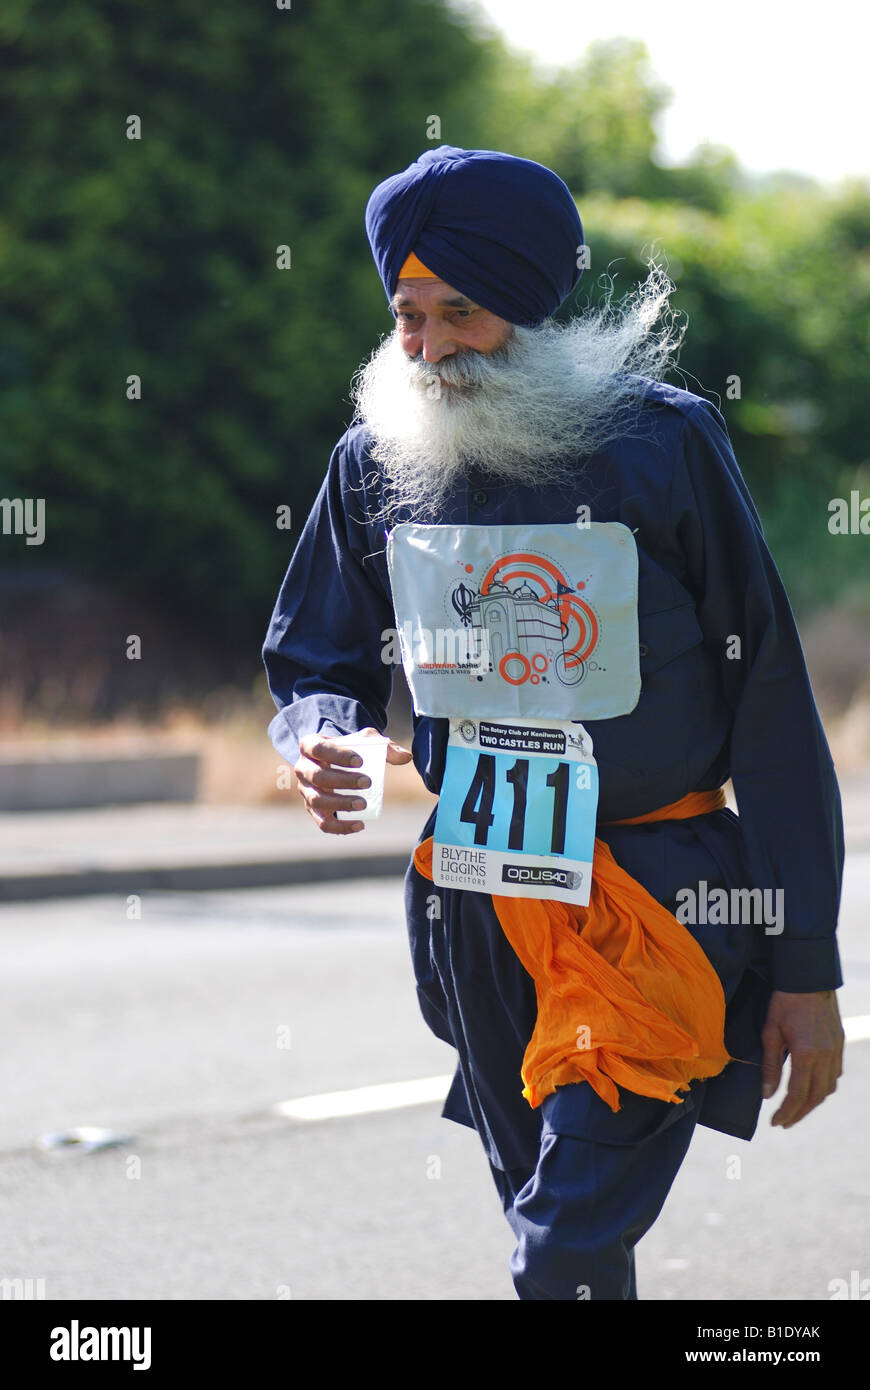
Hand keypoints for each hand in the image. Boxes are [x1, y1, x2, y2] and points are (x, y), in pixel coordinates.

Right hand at [294, 727, 412, 833]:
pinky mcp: (314, 810)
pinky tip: (360, 825)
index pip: (319, 748)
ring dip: (340, 804)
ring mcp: (306, 791)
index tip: (360, 761)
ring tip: (363, 803)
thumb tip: (405, 757)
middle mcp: (303, 768)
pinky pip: (323, 823)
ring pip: (317, 801)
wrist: (337, 763)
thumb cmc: (351, 750)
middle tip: (367, 782)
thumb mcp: (366, 741)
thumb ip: (386, 747)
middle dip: (342, 781)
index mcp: (310, 745)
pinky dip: (340, 827)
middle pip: (317, 776)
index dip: (337, 755)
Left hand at [760, 989, 843, 1127]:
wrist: (809, 978)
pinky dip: (824, 1087)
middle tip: (784, 1122)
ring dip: (813, 1102)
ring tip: (796, 1109)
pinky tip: (812, 1088)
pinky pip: (835, 1074)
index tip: (775, 1122)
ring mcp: (836, 1050)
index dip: (786, 1112)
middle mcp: (825, 1056)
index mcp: (806, 1054)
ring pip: (828, 1088)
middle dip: (800, 1113)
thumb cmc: (784, 1002)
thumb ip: (770, 1066)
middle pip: (815, 1097)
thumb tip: (767, 1094)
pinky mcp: (839, 1044)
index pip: (797, 1095)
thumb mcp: (770, 1032)